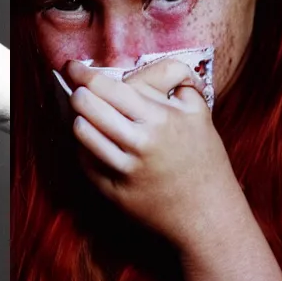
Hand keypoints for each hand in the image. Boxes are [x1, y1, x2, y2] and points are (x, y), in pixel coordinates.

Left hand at [61, 56, 235, 249]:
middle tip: (75, 89)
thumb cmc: (203, 159)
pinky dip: (84, 147)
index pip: (109, 86)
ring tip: (83, 114)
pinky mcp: (113, 190)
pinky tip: (92, 141)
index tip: (73, 66)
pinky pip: (85, 160)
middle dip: (76, 92)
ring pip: (82, 131)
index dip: (84, 74)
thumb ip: (172, 81)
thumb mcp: (198, 112)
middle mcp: (141, 141)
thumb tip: (137, 66)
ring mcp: (126, 168)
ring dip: (77, 118)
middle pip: (88, 104)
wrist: (208, 214)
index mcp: (161, 117)